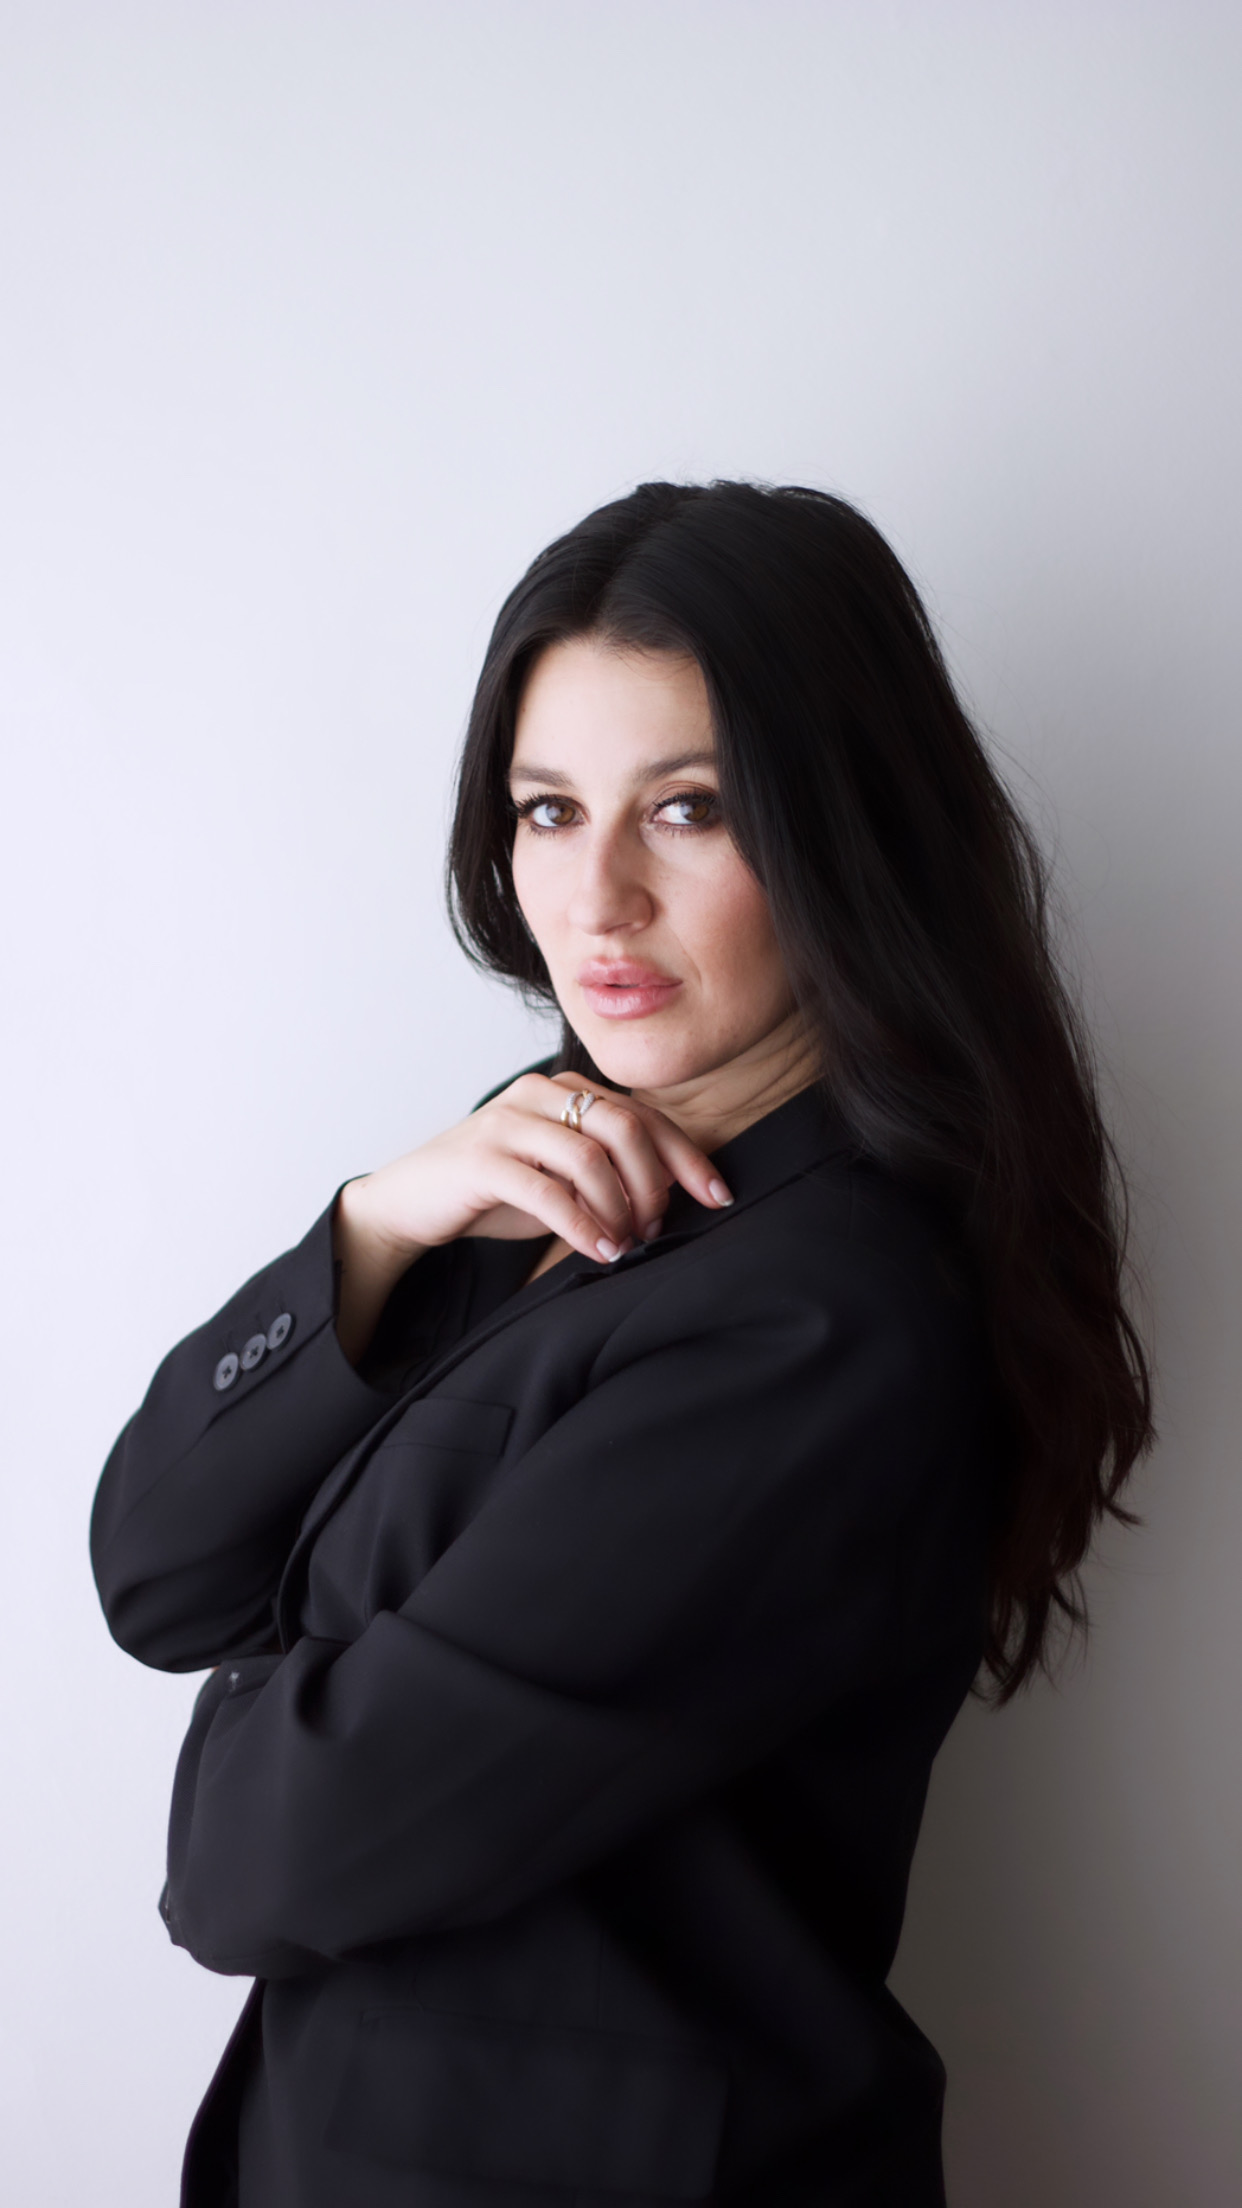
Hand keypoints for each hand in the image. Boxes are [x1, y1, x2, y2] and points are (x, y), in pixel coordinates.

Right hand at [332, 1072, 732, 1361]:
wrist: (413, 1201)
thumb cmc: (495, 1190)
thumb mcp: (561, 1176)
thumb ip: (609, 1172)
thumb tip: (673, 1198)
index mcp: (566, 1089)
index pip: (645, 1115)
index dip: (687, 1157)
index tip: (718, 1196)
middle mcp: (540, 1094)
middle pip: (626, 1127)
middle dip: (654, 1184)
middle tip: (656, 1229)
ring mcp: (508, 1121)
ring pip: (590, 1156)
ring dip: (620, 1208)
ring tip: (627, 1244)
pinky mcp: (482, 1158)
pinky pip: (548, 1190)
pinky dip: (583, 1225)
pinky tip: (600, 1250)